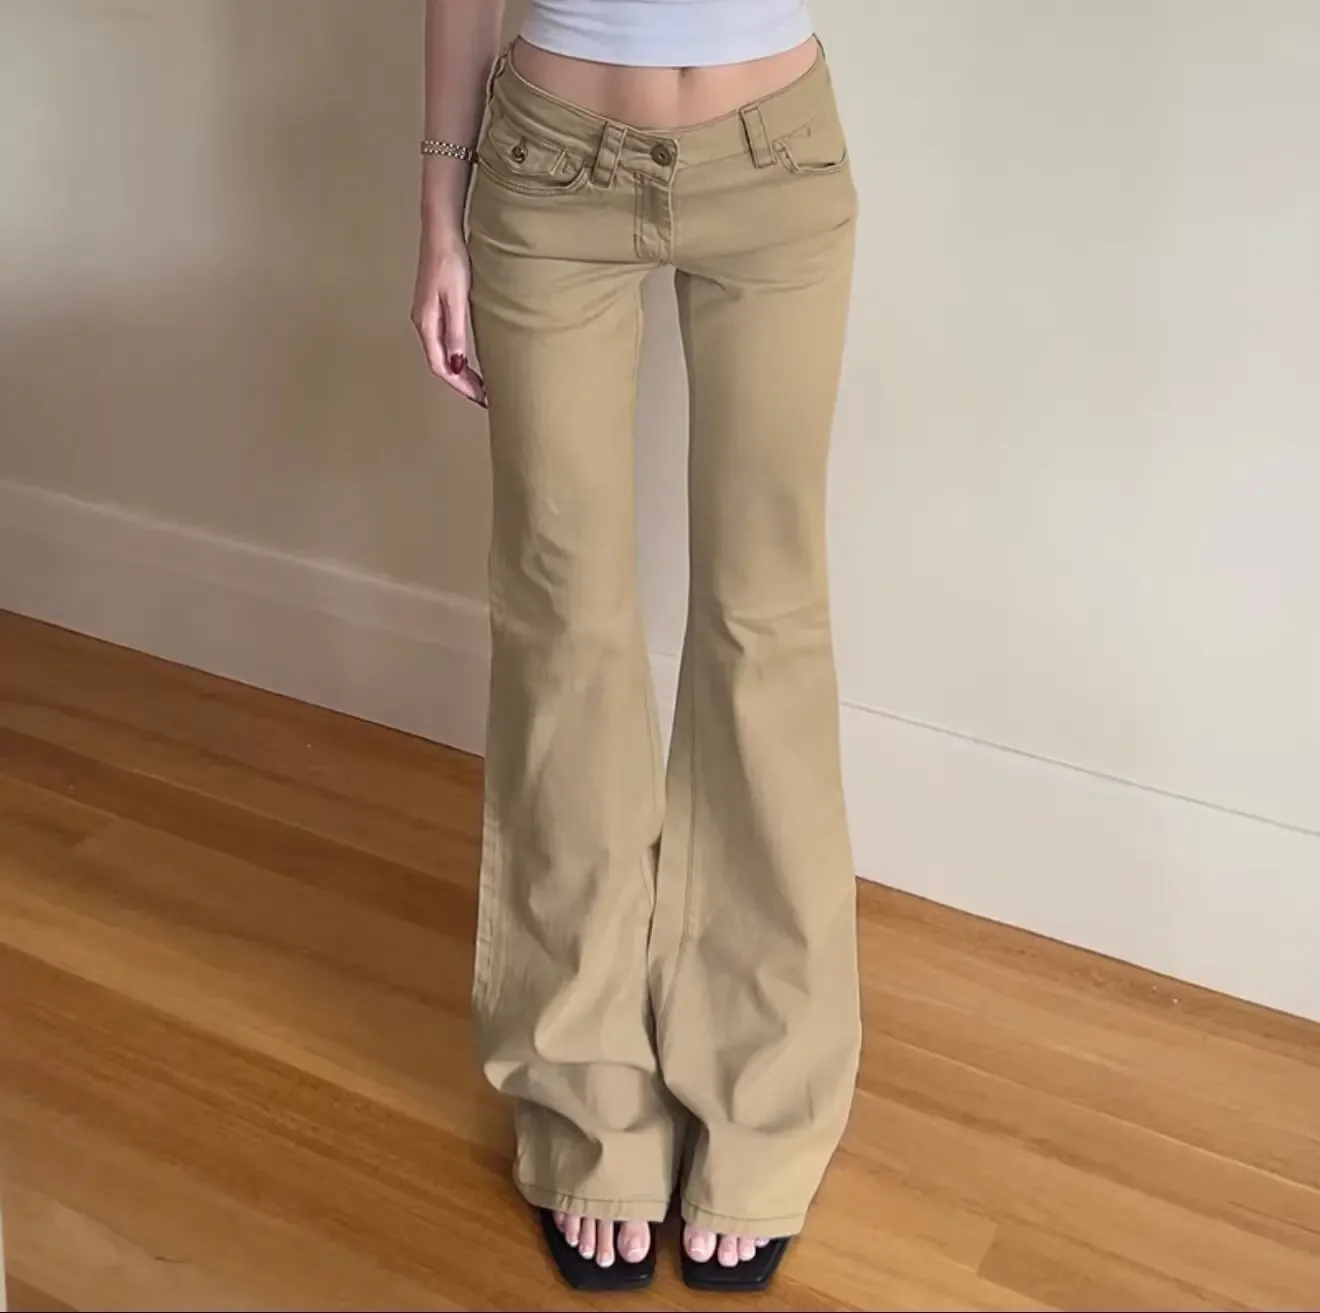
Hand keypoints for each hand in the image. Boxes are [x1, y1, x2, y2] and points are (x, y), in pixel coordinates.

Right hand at [411, 236, 486, 407]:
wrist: (441, 231)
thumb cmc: (450, 260)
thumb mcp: (457, 299)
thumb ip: (456, 333)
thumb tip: (457, 365)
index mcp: (426, 323)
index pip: (440, 366)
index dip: (459, 386)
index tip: (479, 398)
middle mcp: (423, 322)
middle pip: (439, 363)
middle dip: (461, 383)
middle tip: (484, 397)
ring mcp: (427, 314)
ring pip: (441, 353)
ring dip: (459, 371)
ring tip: (480, 383)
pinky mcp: (434, 306)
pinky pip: (443, 340)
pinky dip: (456, 355)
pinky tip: (469, 358)